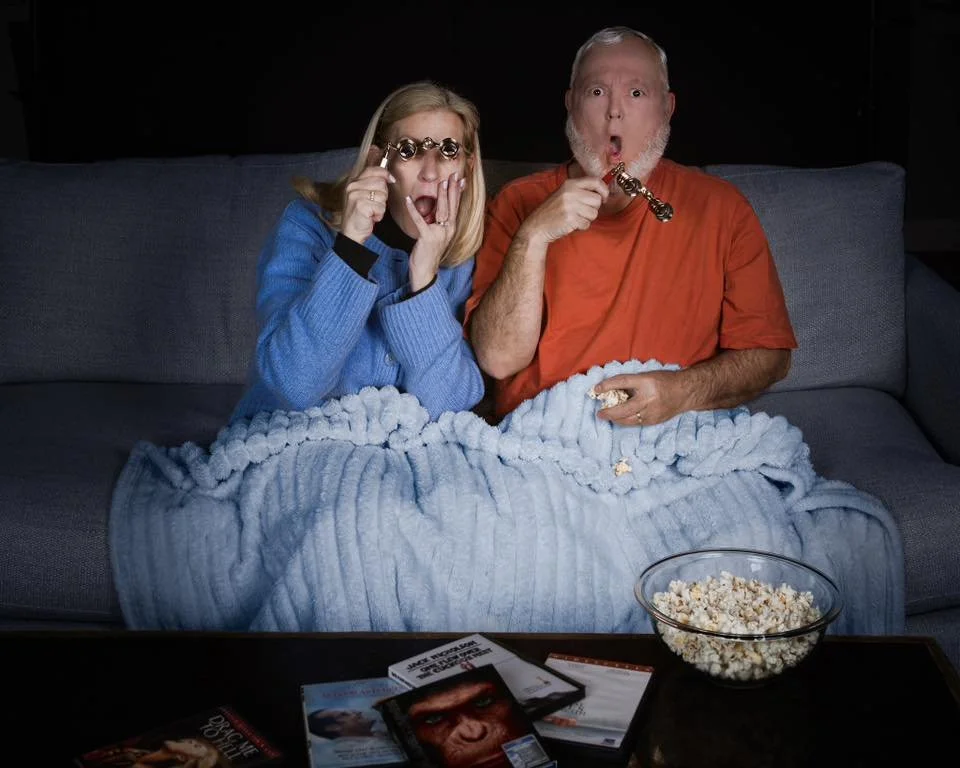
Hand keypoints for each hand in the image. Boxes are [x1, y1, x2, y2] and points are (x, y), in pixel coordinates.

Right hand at [341, 160, 395, 244]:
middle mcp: (353, 187)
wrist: (352, 233)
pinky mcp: (360, 205)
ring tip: (372, 211)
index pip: (373, 170)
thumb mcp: (365, 196)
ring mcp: (355, 196)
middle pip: (381, 183)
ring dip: (381, 207)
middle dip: (383, 196)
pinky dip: (379, 214)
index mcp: (354, 182)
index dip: (385, 174)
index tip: (391, 180)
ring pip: (382, 195)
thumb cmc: (361, 216)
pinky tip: (371, 217)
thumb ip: (373, 184)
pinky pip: (380, 207)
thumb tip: (389, 177)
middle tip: (374, 205)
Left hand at [405, 170, 464, 291]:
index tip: (460, 180)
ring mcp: (439, 234)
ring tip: (441, 182)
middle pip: (452, 206)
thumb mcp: (435, 235)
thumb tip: (435, 210)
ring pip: (442, 211)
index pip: (456, 207)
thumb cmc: (428, 253)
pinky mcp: (427, 238)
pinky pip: (419, 220)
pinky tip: (408, 200)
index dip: (457, 192)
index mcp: (450, 228)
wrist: (426, 271)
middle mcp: (448, 230)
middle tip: (454, 175)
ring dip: (442, 195)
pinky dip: (413, 209)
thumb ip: (436, 222)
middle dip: (453, 189)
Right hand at [518, 176, 608, 245]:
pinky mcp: (571, 219)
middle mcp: (571, 192)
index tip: (604, 197)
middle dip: (593, 208)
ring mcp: (570, 206)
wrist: (537, 226)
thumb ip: (580, 191)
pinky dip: (581, 227)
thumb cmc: (552, 211)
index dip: (604, 190)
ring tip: (575, 218)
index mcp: (570, 184)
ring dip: (587, 219)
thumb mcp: (564, 194)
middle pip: (597, 200)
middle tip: (582, 212)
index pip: (595, 181)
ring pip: (594, 213)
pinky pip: (587, 224)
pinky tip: (571, 224)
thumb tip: (602, 193)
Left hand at [592, 371, 690, 426]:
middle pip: (623, 408)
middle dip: (609, 412)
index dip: (607, 385)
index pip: (622, 382)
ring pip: (628, 420)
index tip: (596, 389)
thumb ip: (631, 383)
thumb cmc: (664, 381)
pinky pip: (635, 423)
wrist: (686, 392)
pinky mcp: (654, 421)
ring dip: (615, 419)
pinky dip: (626, 421)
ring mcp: (652, 412)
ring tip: (607, 416)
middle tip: (599, 413)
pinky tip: (620, 418)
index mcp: (646, 382)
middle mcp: (649, 398)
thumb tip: (611, 389)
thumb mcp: (647, 376)